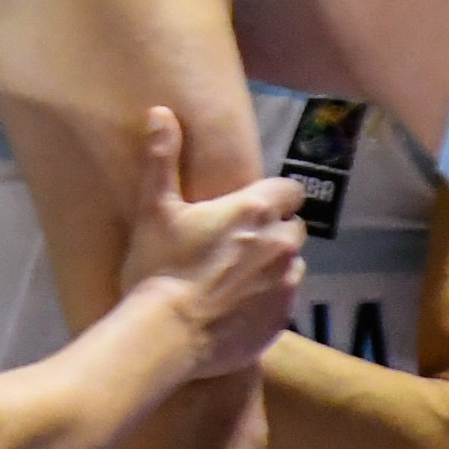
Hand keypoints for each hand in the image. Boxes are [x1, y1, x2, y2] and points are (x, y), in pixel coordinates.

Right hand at [116, 106, 304, 379]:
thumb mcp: (154, 209)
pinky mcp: (283, 319)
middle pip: (293, 228)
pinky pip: (286, 300)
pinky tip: (239, 306)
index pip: (290, 190)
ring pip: (293, 264)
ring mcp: (286, 284)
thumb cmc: (159, 267)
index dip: (272, 197)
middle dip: (274, 231)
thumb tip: (161, 113)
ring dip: (274, 265)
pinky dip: (269, 298)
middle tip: (238, 243)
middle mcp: (281, 244)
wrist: (167, 335)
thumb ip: (162, 158)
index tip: (248, 207)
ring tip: (239, 278)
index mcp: (255, 211)